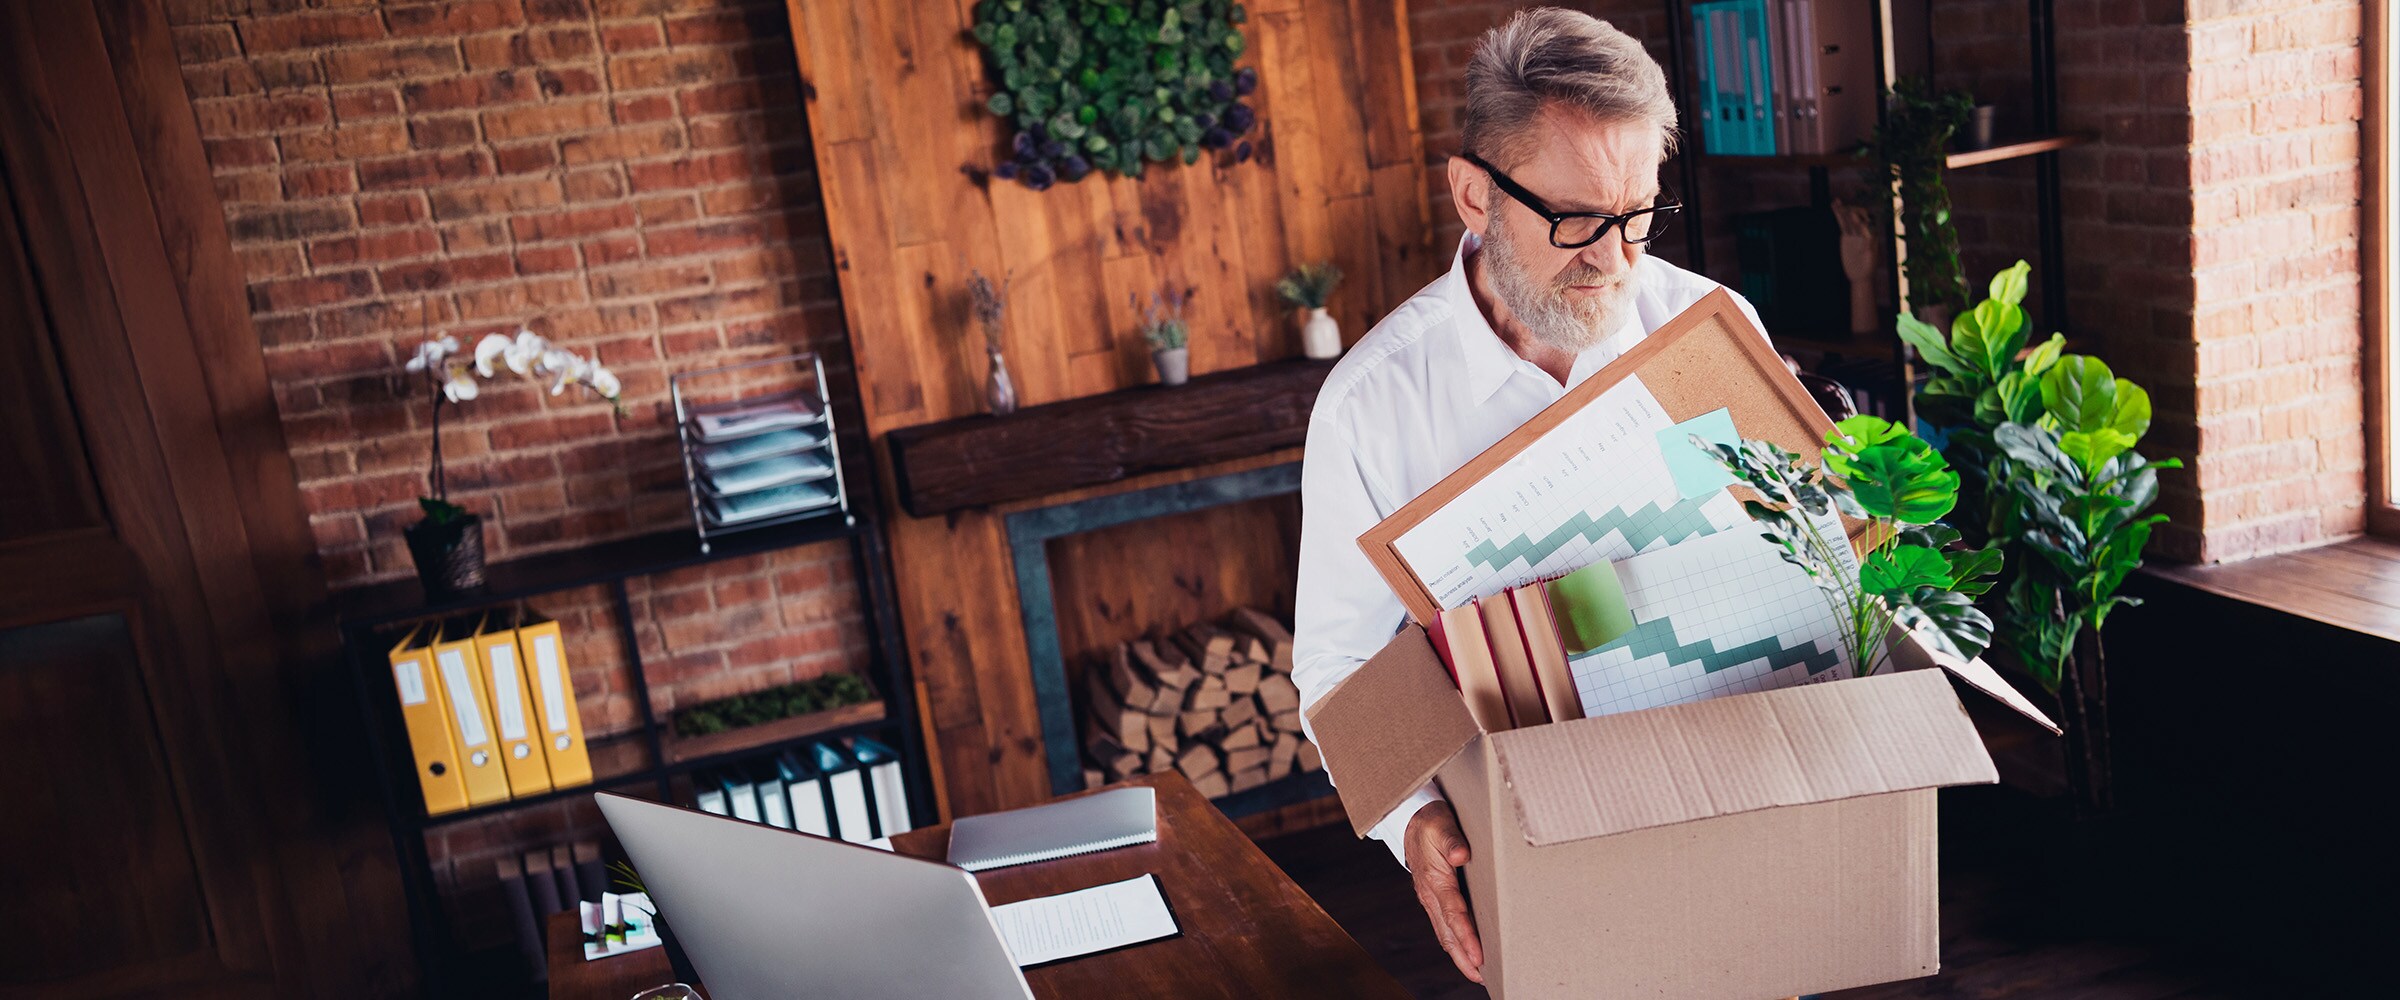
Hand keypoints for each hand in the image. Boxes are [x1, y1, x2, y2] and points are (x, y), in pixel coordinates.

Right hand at [1404, 800, 1482, 982]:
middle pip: (1447, 933)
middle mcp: (1430, 894)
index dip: (1466, 936)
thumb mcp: (1441, 823)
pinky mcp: (1433, 898)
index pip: (1454, 913)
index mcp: (1435, 879)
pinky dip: (1454, 943)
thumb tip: (1462, 855)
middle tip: (1481, 977)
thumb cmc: (1431, 821)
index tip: (1478, 955)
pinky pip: (1443, 926)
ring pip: (1444, 933)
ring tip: (1477, 974)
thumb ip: (1452, 839)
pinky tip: (1465, 952)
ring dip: (1459, 955)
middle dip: (1463, 957)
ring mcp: (1430, 899)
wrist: (1409, 818)